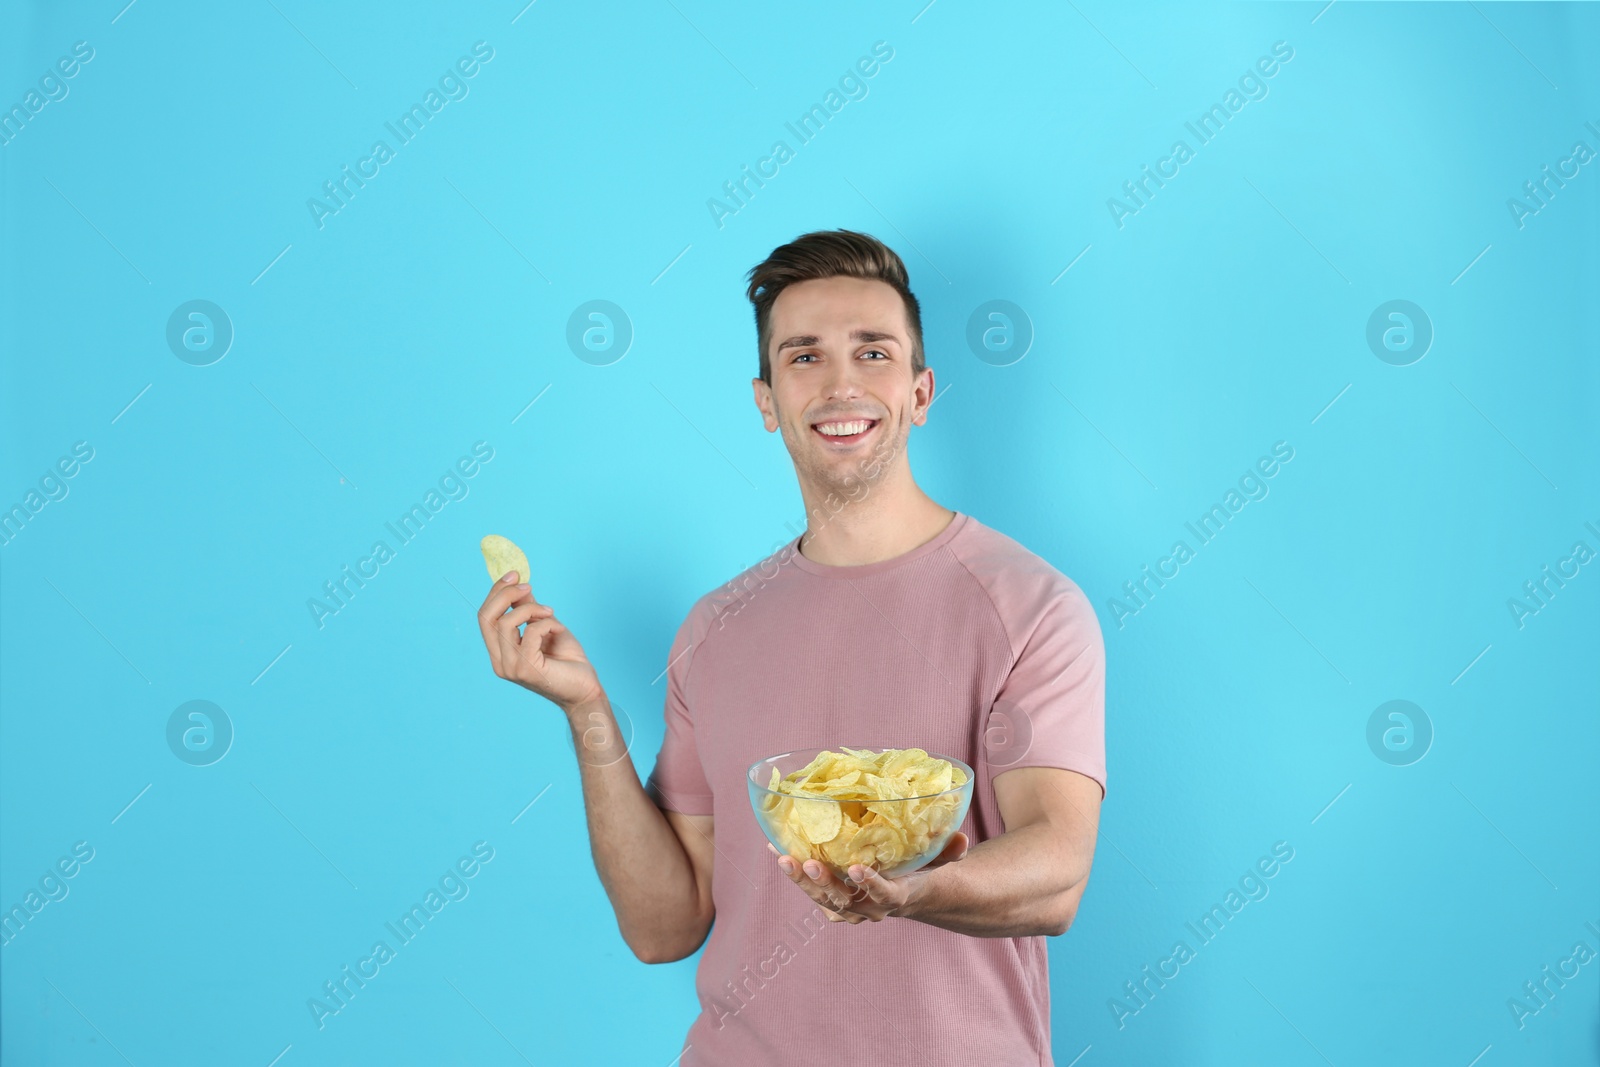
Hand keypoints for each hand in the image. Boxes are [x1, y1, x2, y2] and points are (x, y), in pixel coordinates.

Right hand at [476, 571, 602, 710]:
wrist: (585, 689)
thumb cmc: (567, 661)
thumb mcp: (545, 626)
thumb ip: (528, 609)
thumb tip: (518, 584)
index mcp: (500, 652)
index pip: (485, 618)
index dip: (496, 593)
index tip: (514, 575)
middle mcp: (500, 662)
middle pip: (486, 618)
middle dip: (505, 594)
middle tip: (527, 584)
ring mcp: (511, 667)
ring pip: (506, 623)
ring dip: (532, 609)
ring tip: (550, 612)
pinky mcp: (527, 670)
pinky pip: (530, 633)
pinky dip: (546, 623)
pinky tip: (559, 629)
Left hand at [768, 833, 969, 923]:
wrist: (910, 896)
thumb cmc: (923, 872)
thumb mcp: (940, 862)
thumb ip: (949, 851)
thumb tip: (959, 837)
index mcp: (898, 897)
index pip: (885, 896)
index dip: (871, 885)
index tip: (856, 868)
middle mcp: (871, 909)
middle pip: (845, 902)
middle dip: (825, 884)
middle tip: (808, 863)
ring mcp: (850, 909)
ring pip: (823, 900)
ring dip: (802, 881)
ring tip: (783, 857)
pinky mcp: (834, 903)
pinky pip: (811, 891)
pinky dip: (793, 873)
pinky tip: (776, 849)